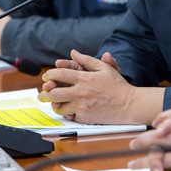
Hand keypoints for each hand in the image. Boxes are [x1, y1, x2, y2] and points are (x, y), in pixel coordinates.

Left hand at [37, 49, 151, 123]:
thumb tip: (73, 52)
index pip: (60, 74)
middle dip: (44, 93)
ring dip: (55, 105)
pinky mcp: (84, 117)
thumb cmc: (117, 86)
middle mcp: (80, 92)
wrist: (129, 105)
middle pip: (54, 93)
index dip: (49, 75)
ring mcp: (82, 105)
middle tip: (41, 94)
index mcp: (84, 78)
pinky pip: (71, 115)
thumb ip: (87, 60)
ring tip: (54, 103)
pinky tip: (70, 110)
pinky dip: (69, 113)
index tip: (45, 77)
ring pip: (59, 107)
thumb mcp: (104, 68)